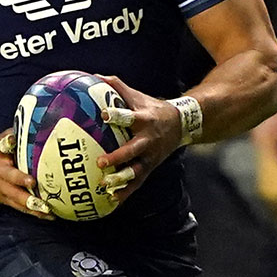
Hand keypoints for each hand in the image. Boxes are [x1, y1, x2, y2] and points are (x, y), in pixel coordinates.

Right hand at [0, 129, 53, 219]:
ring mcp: (3, 194)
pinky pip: (20, 209)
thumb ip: (15, 137)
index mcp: (0, 167)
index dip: (20, 178)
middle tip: (46, 204)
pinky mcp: (6, 201)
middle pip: (16, 194)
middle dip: (30, 199)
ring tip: (52, 213)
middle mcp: (2, 182)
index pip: (10, 173)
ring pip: (20, 204)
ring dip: (36, 210)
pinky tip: (49, 216)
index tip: (32, 181)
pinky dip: (34, 213)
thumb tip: (34, 126)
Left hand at [95, 76, 183, 203]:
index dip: (118, 115)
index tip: (104, 115)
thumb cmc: (152, 108)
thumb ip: (117, 86)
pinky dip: (125, 193)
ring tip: (104, 186)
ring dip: (121, 180)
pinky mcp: (150, 168)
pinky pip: (137, 183)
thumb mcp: (138, 96)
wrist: (182, 125)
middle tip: (100, 162)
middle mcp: (148, 140)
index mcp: (144, 120)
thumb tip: (94, 76)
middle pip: (133, 150)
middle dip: (118, 157)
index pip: (130, 117)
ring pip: (136, 171)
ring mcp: (150, 157)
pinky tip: (111, 201)